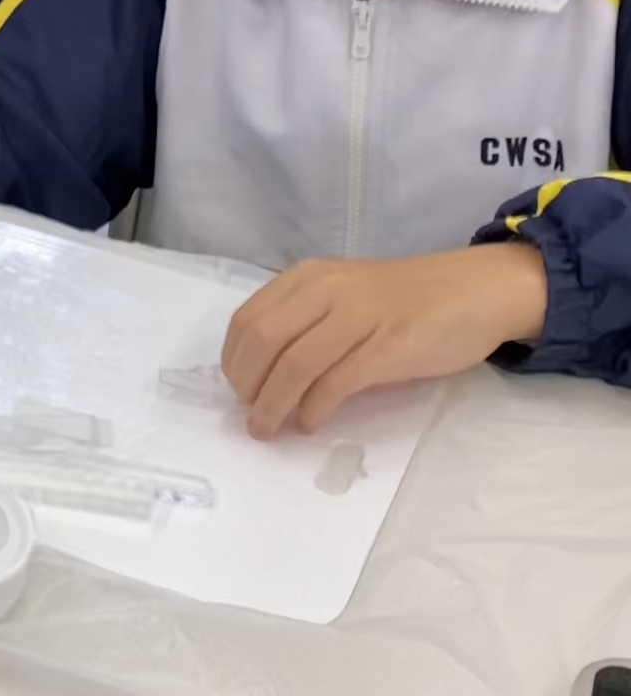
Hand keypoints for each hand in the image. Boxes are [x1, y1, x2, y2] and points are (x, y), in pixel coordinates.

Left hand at [222, 244, 548, 439]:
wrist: (475, 291)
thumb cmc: (404, 301)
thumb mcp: (342, 296)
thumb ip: (304, 322)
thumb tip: (263, 373)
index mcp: (308, 278)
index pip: (248, 320)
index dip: (234, 361)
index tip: (236, 391)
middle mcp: (326, 290)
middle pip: (263, 342)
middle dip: (247, 386)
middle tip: (250, 416)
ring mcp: (358, 316)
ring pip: (294, 364)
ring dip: (273, 405)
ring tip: (269, 430)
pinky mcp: (389, 346)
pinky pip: (336, 381)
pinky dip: (314, 408)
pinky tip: (311, 424)